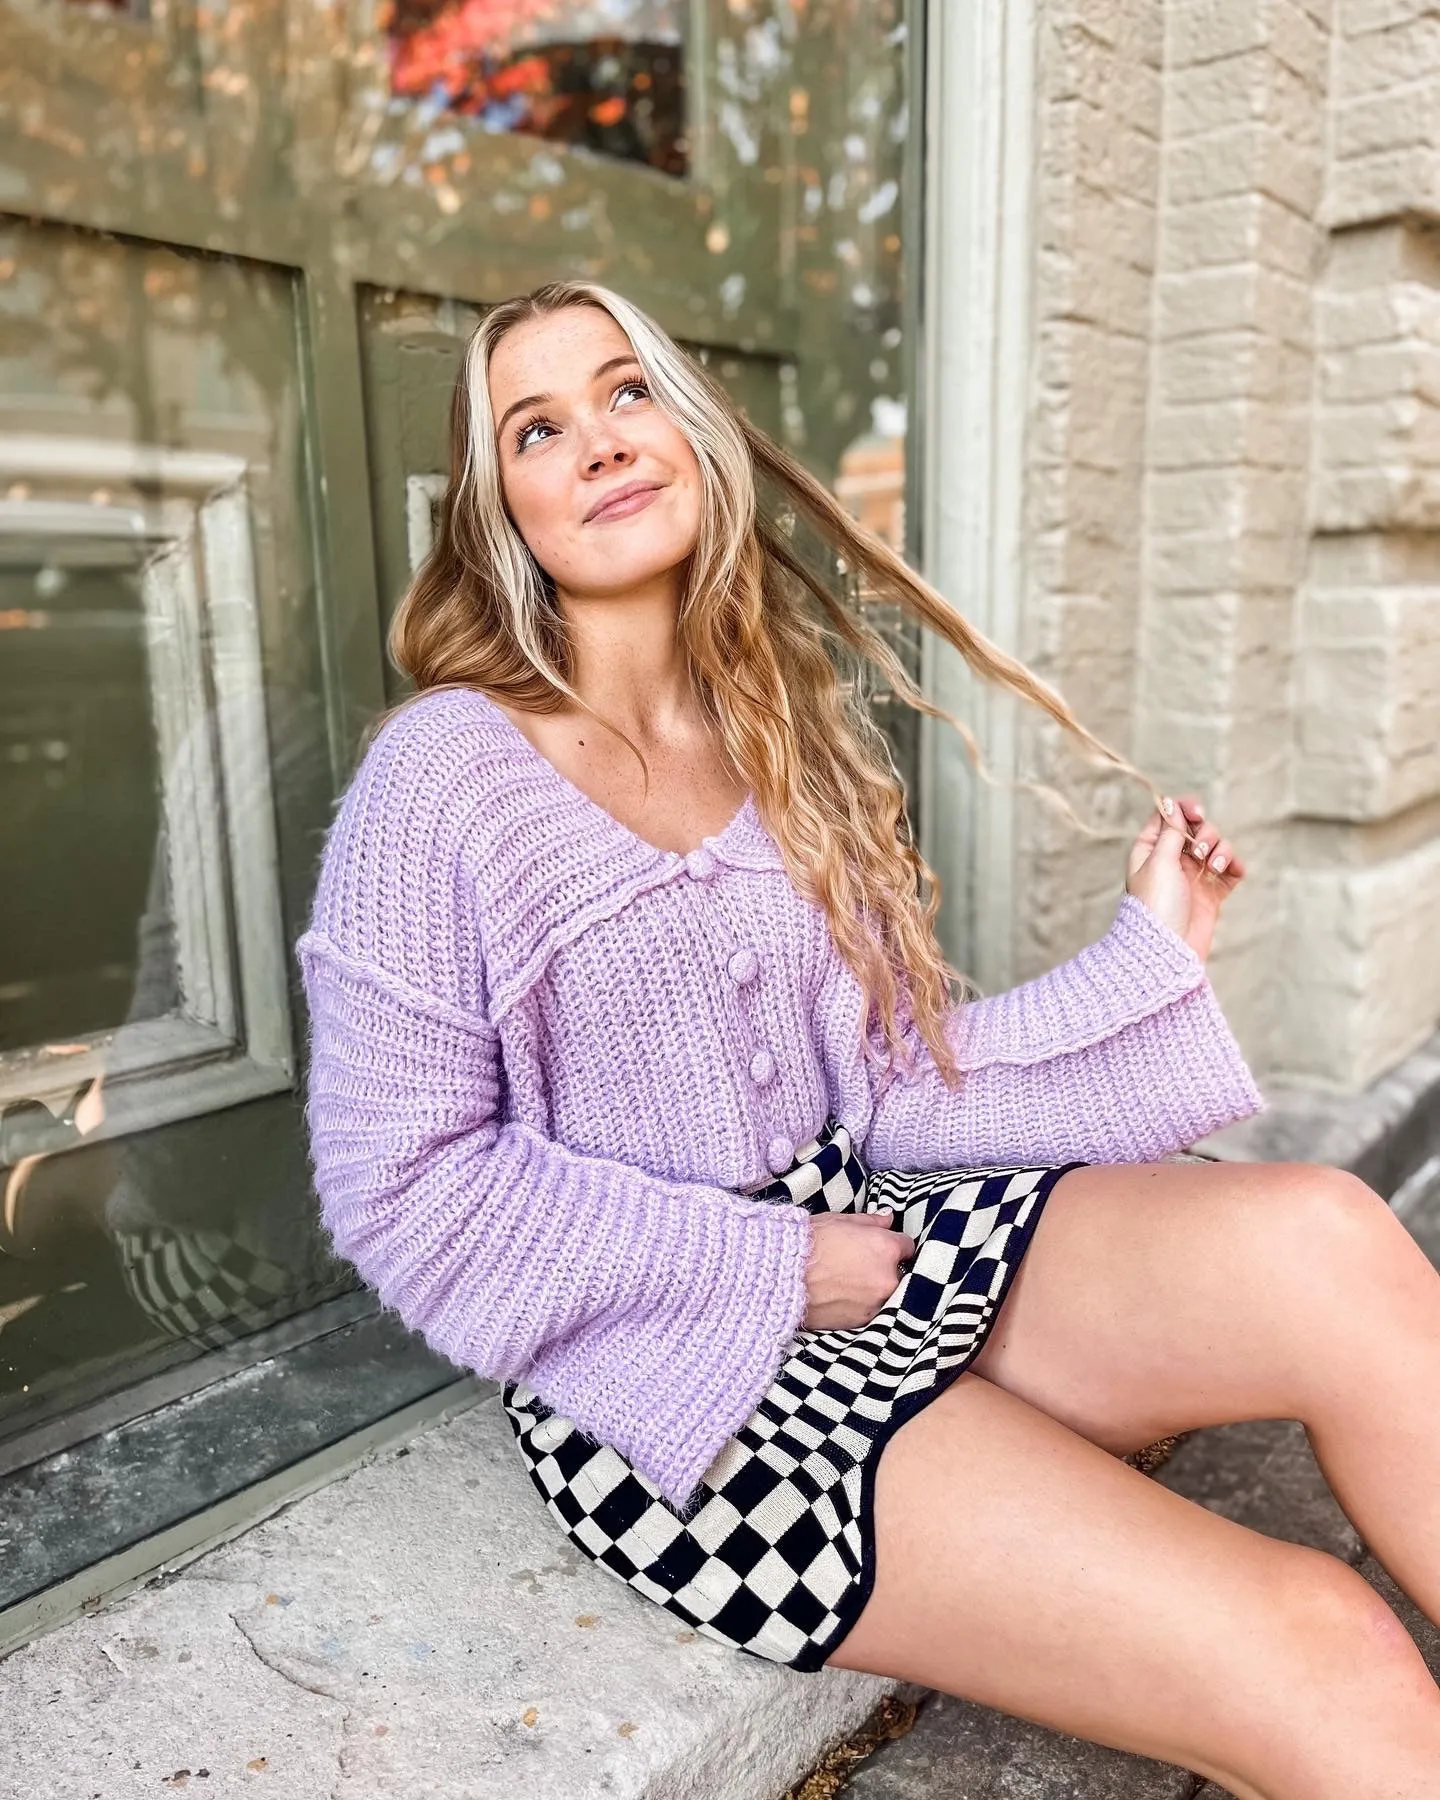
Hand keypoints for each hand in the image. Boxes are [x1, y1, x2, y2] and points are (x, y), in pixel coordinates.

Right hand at [801, 1209, 915, 1330]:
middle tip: (861, 1264)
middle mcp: (888, 1277)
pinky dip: (862, 1303)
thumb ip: (870, 1221)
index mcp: (886, 1248)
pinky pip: (872, 1310)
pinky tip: (843, 1295)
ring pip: (887, 1293)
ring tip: (849, 1282)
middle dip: (886, 1268)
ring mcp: (876, 1303)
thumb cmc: (807, 1243)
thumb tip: (888, 1219)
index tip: (880, 1245)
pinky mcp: (862, 1321)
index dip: (892, 1243)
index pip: (907, 1246)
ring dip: (875, 1288)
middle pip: (900, 1273)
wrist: (780, 1276)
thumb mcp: (839, 1221)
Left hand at [1125, 793, 1245, 962]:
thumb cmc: (1156, 905)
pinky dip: (1234, 867)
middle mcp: (1172, 861)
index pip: (1168, 817)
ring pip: (1215, 848)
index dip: (1183, 810)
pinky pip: (1230, 871)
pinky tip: (1234, 871)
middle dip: (1205, 834)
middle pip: (1196, 830)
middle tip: (1199, 851)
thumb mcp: (1159, 862)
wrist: (1169, 949)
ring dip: (1220, 850)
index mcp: (1151, 850)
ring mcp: (1193, 877)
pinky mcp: (1211, 893)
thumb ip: (1169, 832)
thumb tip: (1170, 803)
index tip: (1197, 812)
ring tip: (1213, 867)